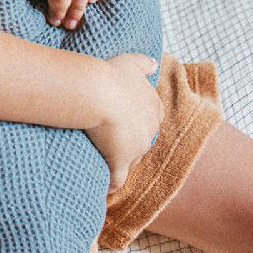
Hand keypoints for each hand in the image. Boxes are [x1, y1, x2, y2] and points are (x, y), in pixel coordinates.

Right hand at [85, 54, 163, 192]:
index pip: (151, 119)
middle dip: (130, 143)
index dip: (137, 121)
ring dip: (120, 162)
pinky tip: (104, 190)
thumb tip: (154, 63)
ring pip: (131, 160)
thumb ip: (144, 63)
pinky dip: (112, 185)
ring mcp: (136, 148)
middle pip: (142, 141)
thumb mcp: (130, 62)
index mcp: (153, 107)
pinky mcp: (120, 161)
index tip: (124, 121)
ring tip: (104, 163)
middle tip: (110, 141)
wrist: (98, 92)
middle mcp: (150, 130)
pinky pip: (117, 179)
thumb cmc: (111, 75)